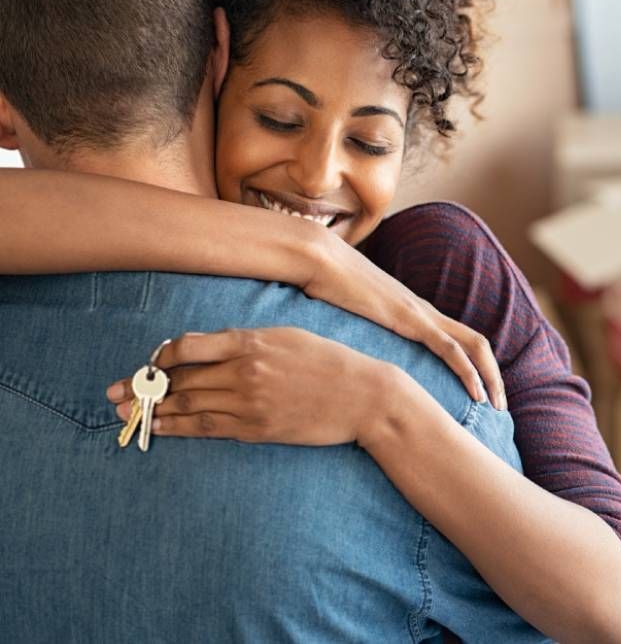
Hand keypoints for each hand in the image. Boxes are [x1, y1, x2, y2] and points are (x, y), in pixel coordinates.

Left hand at [106, 328, 393, 444]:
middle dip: (143, 386)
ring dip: (153, 411)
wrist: (361, 395)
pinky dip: (179, 429)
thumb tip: (211, 347)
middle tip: (114, 394)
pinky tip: (159, 430)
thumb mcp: (288, 336)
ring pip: (188, 406)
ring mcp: (249, 403)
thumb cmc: (328, 360)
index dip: (162, 356)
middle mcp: (244, 371)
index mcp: (251, 341)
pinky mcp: (257, 429)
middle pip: (180, 379)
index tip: (152, 362)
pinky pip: (208, 429)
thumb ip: (248, 340)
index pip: (188, 346)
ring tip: (125, 415)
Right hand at [307, 233, 505, 408]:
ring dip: (490, 377)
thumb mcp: (349, 315)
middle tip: (499, 407)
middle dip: (493, 376)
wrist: (320, 259)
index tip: (479, 395)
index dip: (475, 366)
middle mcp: (424, 311)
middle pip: (476, 342)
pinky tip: (476, 394)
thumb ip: (360, 331)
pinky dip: (468, 371)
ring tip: (497, 406)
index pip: (458, 338)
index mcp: (413, 311)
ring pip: (473, 345)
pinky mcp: (410, 319)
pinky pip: (450, 348)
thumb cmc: (327, 286)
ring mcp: (420, 313)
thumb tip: (350, 353)